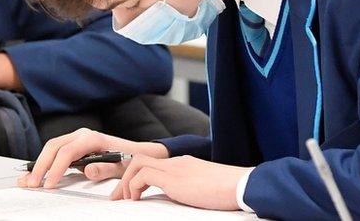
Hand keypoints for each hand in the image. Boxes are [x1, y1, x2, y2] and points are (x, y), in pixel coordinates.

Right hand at [18, 128, 167, 189]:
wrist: (136, 153)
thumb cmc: (129, 159)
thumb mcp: (121, 167)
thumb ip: (105, 169)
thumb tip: (87, 170)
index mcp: (92, 138)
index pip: (67, 152)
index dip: (56, 169)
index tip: (50, 184)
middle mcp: (81, 135)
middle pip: (54, 147)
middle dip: (41, 166)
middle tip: (33, 184)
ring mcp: (76, 139)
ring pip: (51, 148)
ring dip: (39, 164)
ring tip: (27, 181)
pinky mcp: (73, 146)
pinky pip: (54, 152)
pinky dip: (44, 163)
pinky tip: (33, 174)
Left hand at [113, 155, 250, 210]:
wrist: (241, 185)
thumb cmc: (228, 190)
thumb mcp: (203, 188)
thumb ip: (188, 189)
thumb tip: (179, 199)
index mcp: (183, 164)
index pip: (152, 163)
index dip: (135, 176)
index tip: (129, 193)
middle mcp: (176, 162)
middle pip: (139, 159)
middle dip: (124, 177)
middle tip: (118, 197)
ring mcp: (175, 168)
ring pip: (137, 163)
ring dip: (126, 182)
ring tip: (125, 199)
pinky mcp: (175, 178)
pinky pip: (144, 175)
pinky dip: (134, 187)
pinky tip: (136, 200)